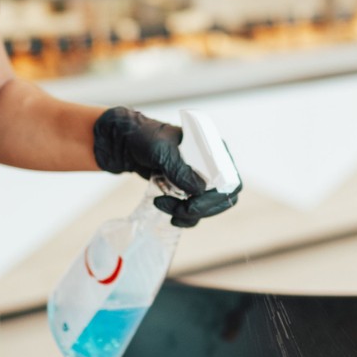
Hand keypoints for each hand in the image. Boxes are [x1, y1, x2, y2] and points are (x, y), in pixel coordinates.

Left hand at [92, 106, 242, 227]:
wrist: (127, 145)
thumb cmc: (145, 138)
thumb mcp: (161, 150)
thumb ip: (179, 168)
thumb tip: (199, 189)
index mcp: (213, 149)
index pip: (229, 180)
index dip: (216, 197)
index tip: (191, 202)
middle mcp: (213, 165)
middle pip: (222, 199)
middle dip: (199, 209)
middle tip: (175, 210)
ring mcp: (202, 179)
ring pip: (209, 208)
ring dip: (188, 214)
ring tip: (162, 205)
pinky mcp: (190, 190)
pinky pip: (197, 212)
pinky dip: (185, 218)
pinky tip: (169, 213)